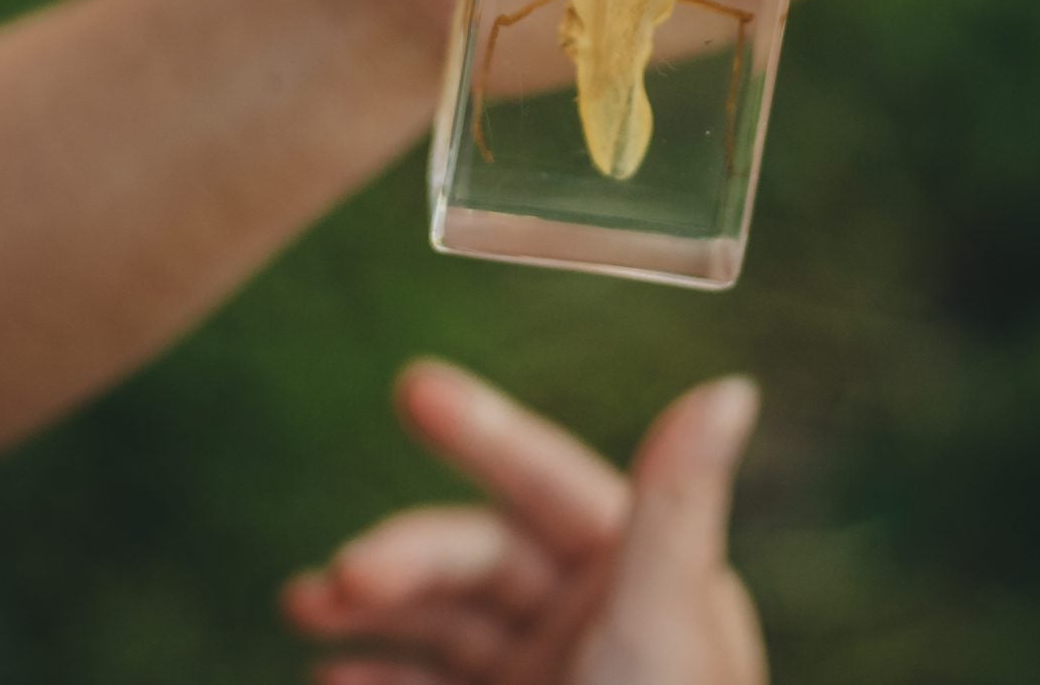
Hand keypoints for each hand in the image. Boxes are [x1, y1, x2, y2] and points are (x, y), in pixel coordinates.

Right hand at [284, 359, 766, 684]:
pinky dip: (378, 680)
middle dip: (401, 558)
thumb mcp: (662, 624)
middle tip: (335, 586)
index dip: (485, 432)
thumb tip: (734, 384)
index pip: (550, 483)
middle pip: (479, 558)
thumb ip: (676, 505)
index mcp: (644, 577)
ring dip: (370, 612)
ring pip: (442, 624)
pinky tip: (329, 684)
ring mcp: (548, 682)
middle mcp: (595, 621)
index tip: (413, 386)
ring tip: (305, 610)